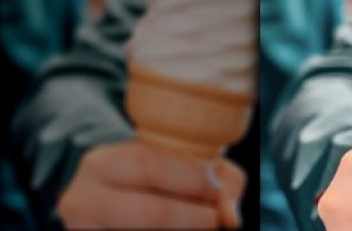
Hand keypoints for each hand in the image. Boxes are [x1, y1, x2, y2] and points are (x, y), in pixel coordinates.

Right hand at [57, 141, 244, 229]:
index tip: (216, 189)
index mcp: (100, 164)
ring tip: (199, 225)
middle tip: (213, 218)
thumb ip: (216, 177)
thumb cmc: (152, 181)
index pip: (151, 168)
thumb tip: (231, 217)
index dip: (193, 180)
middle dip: (194, 216)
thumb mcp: (175, 164)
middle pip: (152, 213)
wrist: (104, 204)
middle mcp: (82, 200)